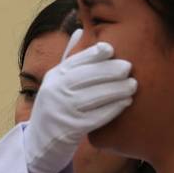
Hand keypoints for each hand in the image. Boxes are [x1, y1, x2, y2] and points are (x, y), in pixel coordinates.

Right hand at [24, 29, 135, 172]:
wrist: (41, 143)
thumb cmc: (56, 106)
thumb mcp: (56, 80)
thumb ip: (70, 57)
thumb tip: (79, 30)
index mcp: (54, 76)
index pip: (75, 60)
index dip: (94, 54)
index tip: (111, 49)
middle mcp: (56, 91)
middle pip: (86, 77)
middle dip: (109, 71)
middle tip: (128, 67)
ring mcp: (62, 110)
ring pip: (93, 96)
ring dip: (115, 90)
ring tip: (132, 85)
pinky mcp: (71, 129)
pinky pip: (96, 117)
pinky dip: (112, 109)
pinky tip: (125, 103)